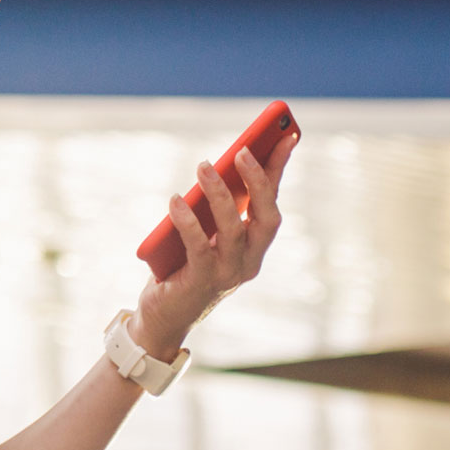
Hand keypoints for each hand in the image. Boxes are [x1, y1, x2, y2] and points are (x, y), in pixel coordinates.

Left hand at [133, 129, 297, 357]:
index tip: (285, 135)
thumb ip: (214, 207)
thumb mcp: (205, 231)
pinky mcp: (202, 283)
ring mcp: (228, 274)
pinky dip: (188, 222)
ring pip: (233, 230)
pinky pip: (199, 248)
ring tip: (203, 166)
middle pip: (266, 217)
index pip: (272, 201)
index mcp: (254, 246)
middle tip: (241, 150)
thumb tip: (217, 166)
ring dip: (219, 194)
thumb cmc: (183, 267)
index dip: (279, 169)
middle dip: (258, 181)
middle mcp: (250, 261)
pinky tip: (175, 200)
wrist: (164, 315)